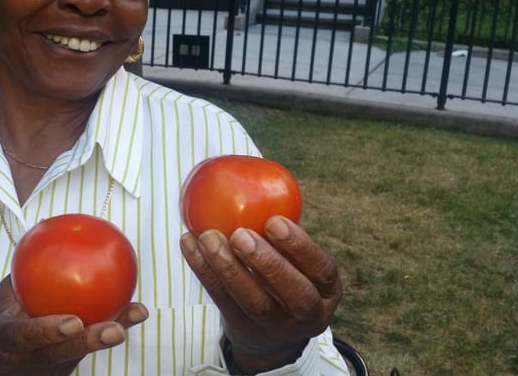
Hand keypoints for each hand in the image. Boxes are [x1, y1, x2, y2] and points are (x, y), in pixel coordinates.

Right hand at [0, 276, 148, 375]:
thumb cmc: (0, 314)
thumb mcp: (1, 294)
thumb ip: (24, 269)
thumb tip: (46, 224)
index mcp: (1, 337)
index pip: (22, 336)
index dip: (47, 331)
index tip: (73, 322)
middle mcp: (22, 360)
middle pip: (57, 355)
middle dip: (89, 343)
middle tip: (116, 330)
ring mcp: (42, 371)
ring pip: (77, 356)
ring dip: (109, 335)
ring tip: (137, 313)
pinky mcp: (59, 373)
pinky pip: (85, 352)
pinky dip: (108, 331)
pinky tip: (134, 311)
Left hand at [180, 216, 341, 372]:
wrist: (270, 336)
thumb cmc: (284, 279)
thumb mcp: (299, 264)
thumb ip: (284, 235)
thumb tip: (256, 180)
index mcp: (327, 292)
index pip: (322, 270)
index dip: (299, 246)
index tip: (274, 221)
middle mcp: (307, 314)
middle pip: (293, 293)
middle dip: (267, 262)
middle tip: (240, 234)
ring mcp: (275, 327)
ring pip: (253, 301)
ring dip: (228, 267)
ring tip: (208, 237)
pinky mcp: (242, 328)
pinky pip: (222, 299)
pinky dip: (204, 270)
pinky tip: (190, 244)